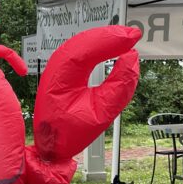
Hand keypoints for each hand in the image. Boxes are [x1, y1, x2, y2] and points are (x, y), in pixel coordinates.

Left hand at [33, 25, 140, 160]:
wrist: (49, 148)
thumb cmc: (69, 134)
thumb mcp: (100, 115)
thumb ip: (119, 87)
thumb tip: (132, 59)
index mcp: (60, 80)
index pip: (86, 50)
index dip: (111, 39)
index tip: (132, 37)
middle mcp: (55, 71)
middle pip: (83, 42)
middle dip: (109, 36)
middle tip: (133, 35)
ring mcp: (56, 71)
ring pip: (80, 45)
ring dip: (103, 39)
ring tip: (125, 39)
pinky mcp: (61, 74)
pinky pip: (79, 53)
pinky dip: (95, 47)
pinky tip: (109, 47)